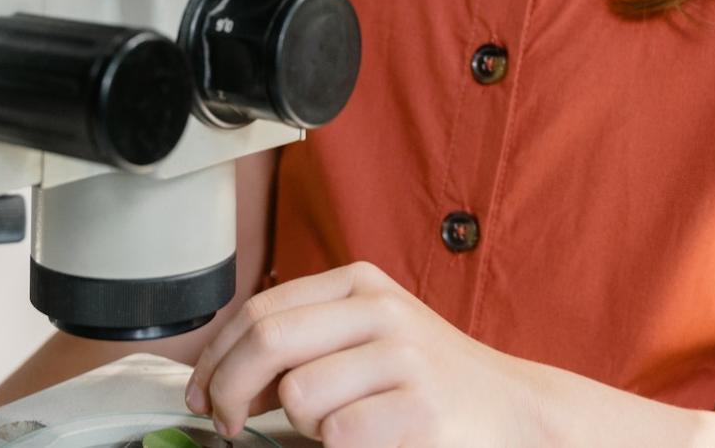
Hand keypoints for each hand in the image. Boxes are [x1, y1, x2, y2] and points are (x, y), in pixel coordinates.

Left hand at [185, 262, 544, 446]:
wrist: (514, 411)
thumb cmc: (427, 378)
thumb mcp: (369, 334)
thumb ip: (307, 336)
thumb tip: (220, 371)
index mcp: (359, 283)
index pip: (259, 309)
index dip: (215, 356)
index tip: (200, 393)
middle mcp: (379, 309)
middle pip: (267, 341)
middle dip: (228, 391)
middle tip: (227, 424)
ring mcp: (402, 357)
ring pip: (298, 395)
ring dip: (301, 427)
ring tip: (335, 427)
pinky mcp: (419, 410)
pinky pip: (339, 436)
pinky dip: (340, 447)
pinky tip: (369, 440)